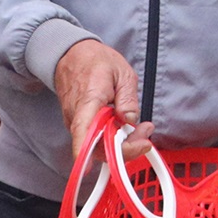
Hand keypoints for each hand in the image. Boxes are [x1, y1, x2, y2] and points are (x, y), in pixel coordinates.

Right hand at [53, 38, 156, 166]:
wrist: (72, 55)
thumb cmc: (95, 61)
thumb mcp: (121, 72)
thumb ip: (127, 98)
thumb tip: (130, 120)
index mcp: (89, 100)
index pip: (84, 130)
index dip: (89, 151)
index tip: (99, 162)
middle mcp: (78, 116)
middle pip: (97, 147)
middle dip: (125, 148)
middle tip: (146, 134)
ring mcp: (76, 123)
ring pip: (98, 146)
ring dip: (121, 144)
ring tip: (141, 128)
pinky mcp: (80, 126)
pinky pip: (96, 140)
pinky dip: (113, 138)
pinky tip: (126, 127)